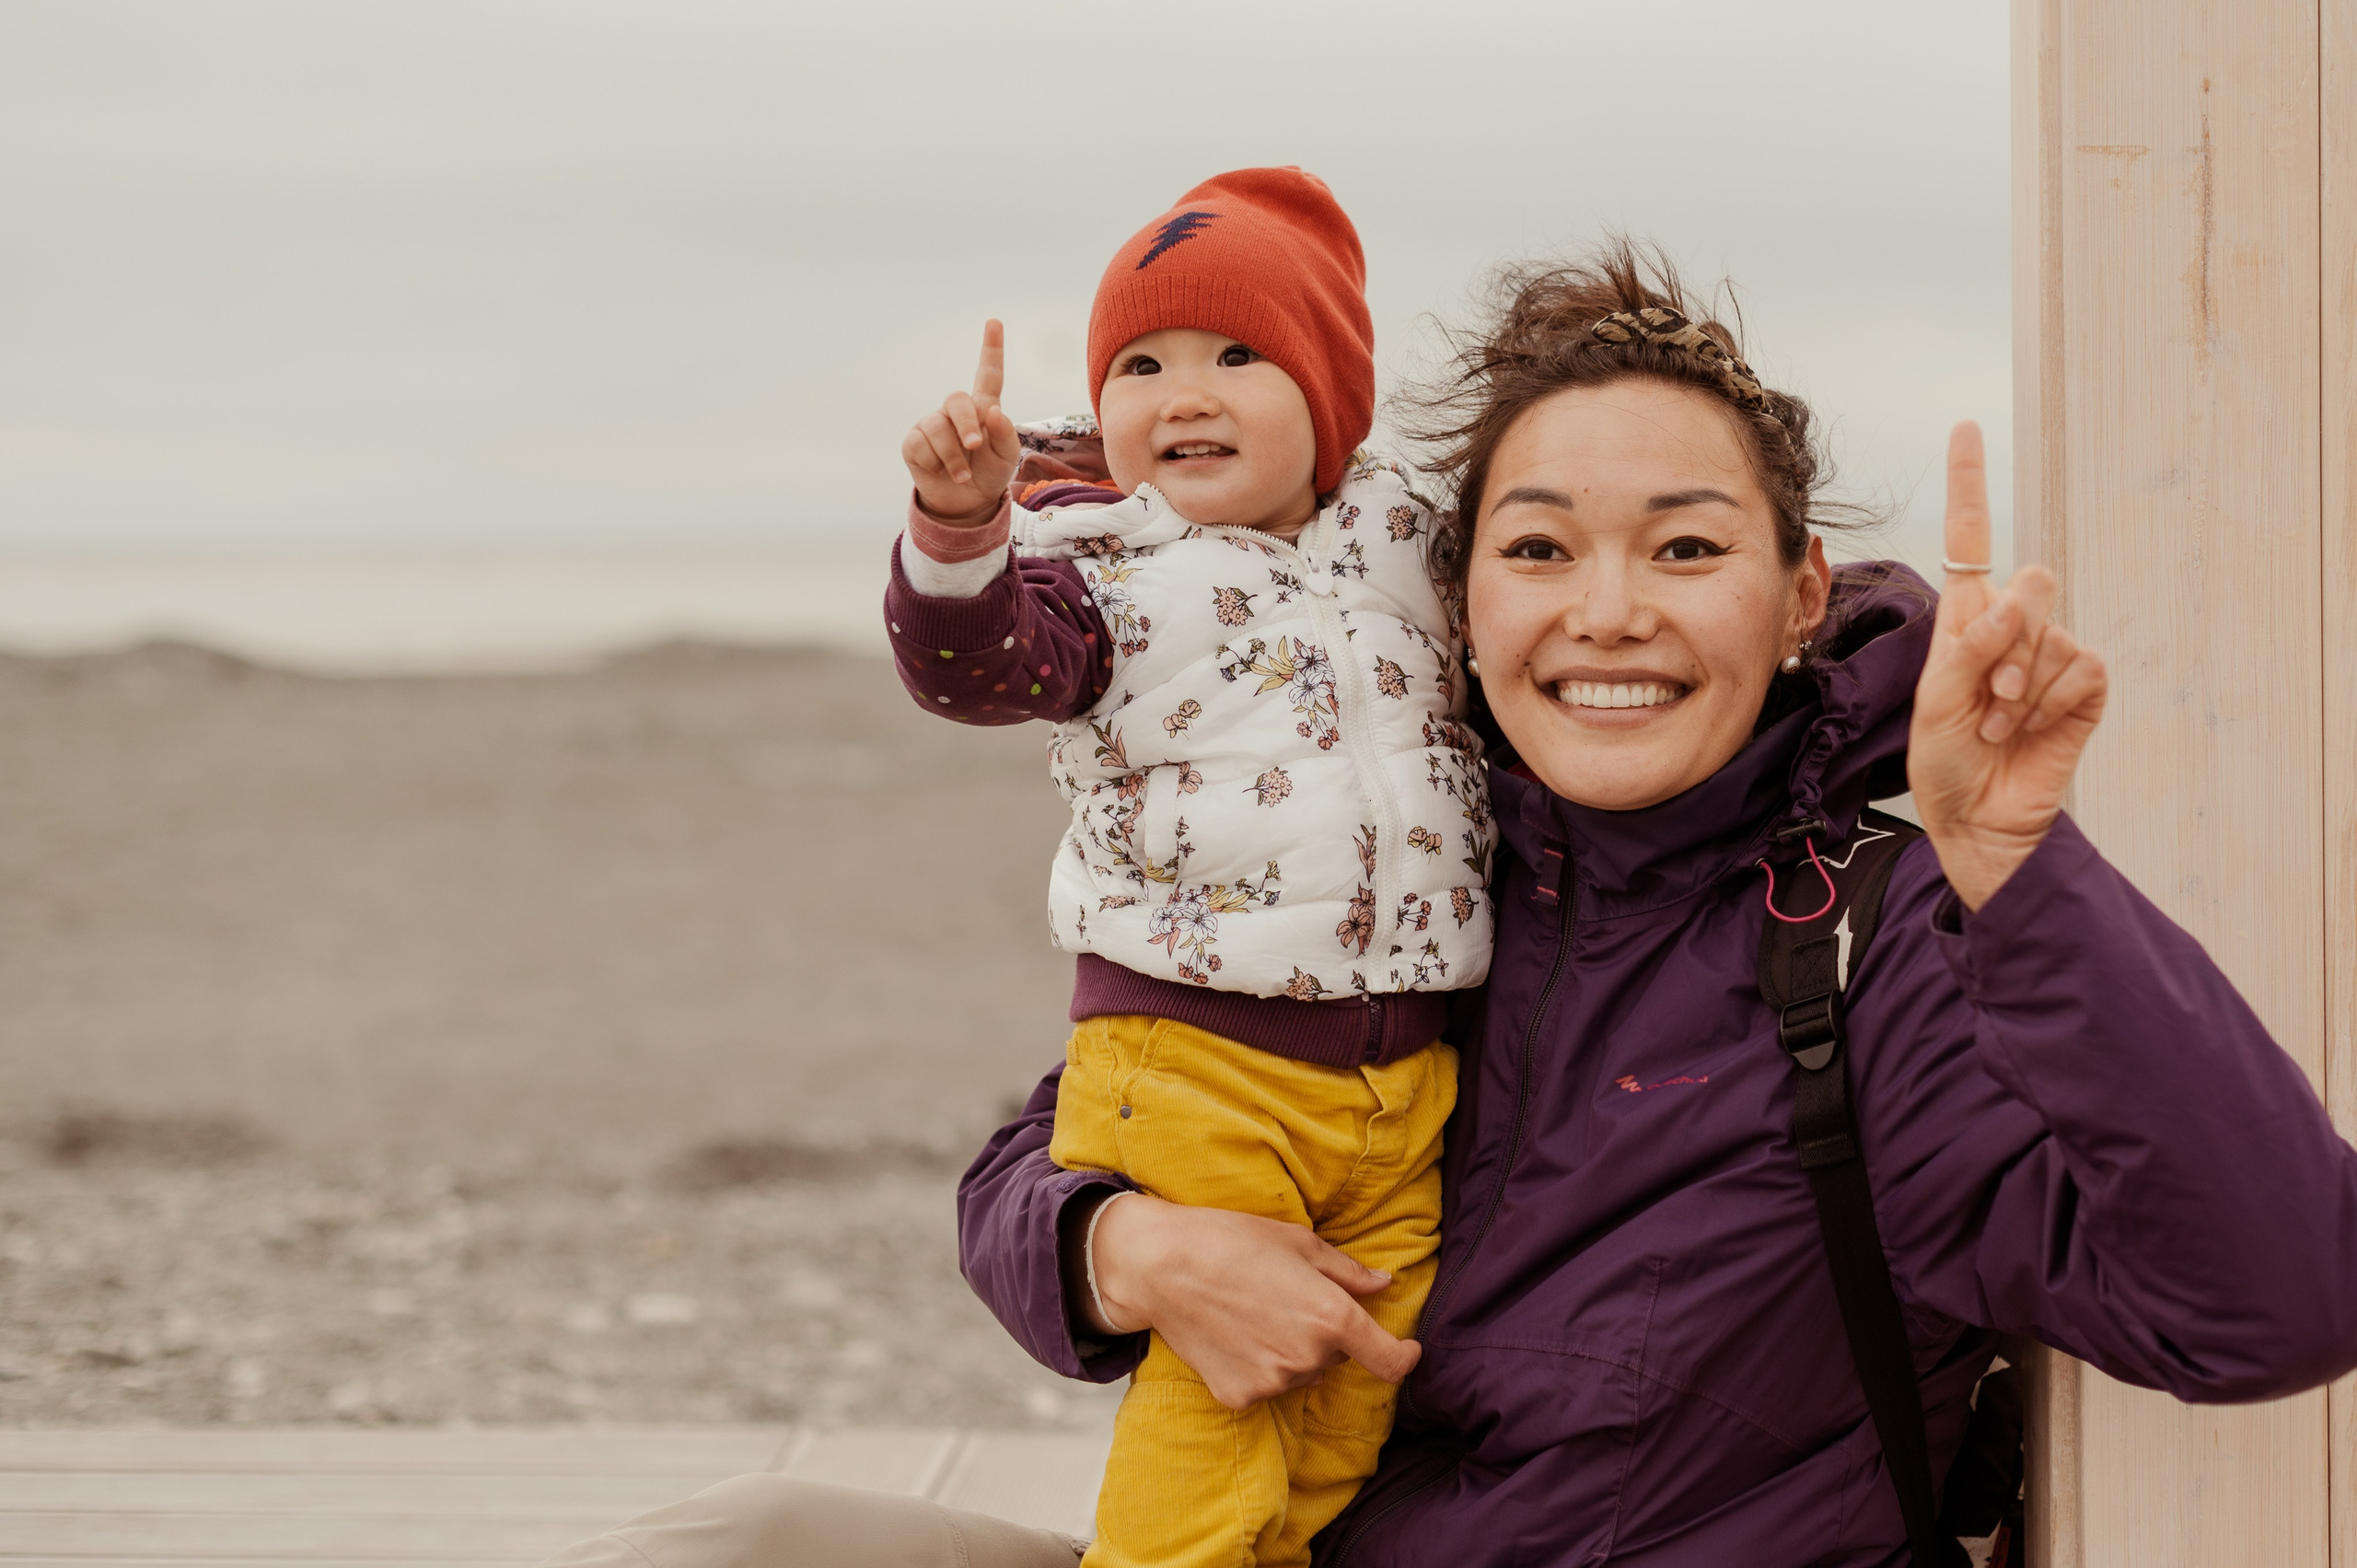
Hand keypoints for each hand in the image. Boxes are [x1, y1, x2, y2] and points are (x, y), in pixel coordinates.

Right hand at [902, 319, 1021, 523]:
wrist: (967, 504)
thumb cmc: (989, 473)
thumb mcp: (1007, 457)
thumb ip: (1005, 434)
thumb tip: (993, 411)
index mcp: (984, 408)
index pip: (988, 375)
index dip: (991, 349)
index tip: (994, 322)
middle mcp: (956, 411)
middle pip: (956, 400)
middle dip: (966, 424)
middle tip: (974, 446)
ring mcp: (932, 424)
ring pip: (937, 427)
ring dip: (953, 456)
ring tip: (962, 475)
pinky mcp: (914, 442)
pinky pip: (921, 444)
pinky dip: (936, 463)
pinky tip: (942, 471)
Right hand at [1087, 1194, 1418, 1410]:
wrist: (1160, 1266)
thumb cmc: (1231, 1240)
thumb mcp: (1298, 1242)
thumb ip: (1348, 1271)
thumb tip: (1382, 1285)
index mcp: (1331, 1317)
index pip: (1389, 1360)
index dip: (1405, 1357)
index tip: (1407, 1348)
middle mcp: (1308, 1358)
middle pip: (1338, 1356)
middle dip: (1326, 1332)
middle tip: (1288, 1298)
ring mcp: (1273, 1382)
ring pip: (1303, 1371)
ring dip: (1294, 1350)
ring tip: (1256, 1312)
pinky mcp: (1240, 1396)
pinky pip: (1267, 1385)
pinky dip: (1260, 1365)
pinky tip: (1234, 1334)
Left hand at [1908, 421, 2108, 909]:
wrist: (1978, 817)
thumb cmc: (1944, 761)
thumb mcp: (1934, 705)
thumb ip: (1967, 650)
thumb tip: (2008, 604)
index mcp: (1963, 620)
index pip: (1970, 541)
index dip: (1969, 485)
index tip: (1966, 427)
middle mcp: (2010, 627)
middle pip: (2031, 579)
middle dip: (2009, 634)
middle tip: (1986, 694)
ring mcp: (2050, 654)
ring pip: (2052, 634)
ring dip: (2019, 688)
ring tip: (1998, 725)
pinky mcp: (2083, 686)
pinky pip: (2080, 666)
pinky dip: (2050, 702)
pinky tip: (2029, 730)